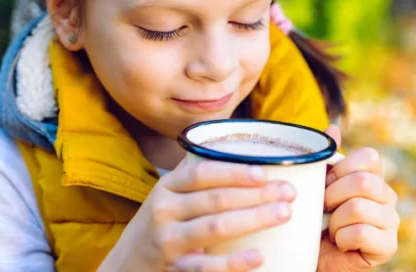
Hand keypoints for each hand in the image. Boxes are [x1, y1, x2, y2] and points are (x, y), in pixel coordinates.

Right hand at [98, 160, 295, 271]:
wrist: (126, 265)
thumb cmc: (162, 224)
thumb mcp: (171, 197)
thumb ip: (200, 177)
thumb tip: (246, 154)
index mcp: (167, 187)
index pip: (202, 173)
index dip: (234, 171)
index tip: (265, 172)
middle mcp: (164, 211)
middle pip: (216, 199)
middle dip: (257, 194)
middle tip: (289, 192)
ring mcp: (168, 242)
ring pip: (215, 228)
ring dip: (253, 219)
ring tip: (284, 214)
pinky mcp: (174, 270)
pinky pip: (206, 267)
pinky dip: (234, 263)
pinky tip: (259, 257)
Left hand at [317, 125, 399, 271]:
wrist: (313, 256)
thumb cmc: (315, 219)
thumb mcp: (316, 185)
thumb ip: (326, 158)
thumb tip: (334, 126)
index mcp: (373, 176)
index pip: (369, 157)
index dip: (341, 169)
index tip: (326, 183)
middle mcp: (388, 196)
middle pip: (362, 182)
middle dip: (332, 196)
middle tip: (323, 209)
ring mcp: (391, 221)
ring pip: (358, 208)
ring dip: (334, 221)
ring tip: (331, 229)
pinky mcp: (388, 246)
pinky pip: (360, 233)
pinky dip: (341, 240)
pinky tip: (341, 244)